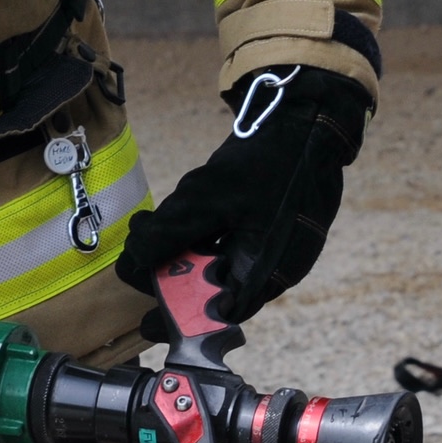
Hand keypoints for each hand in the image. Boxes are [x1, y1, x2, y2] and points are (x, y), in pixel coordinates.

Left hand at [114, 65, 370, 327]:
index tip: (146, 320)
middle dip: (173, 280)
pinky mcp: (271, 228)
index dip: (179, 318)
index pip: (216, 315)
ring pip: (219, 265)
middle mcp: (273, 269)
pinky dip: (201, 238)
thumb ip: (168, 234)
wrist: (308, 122)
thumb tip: (133, 263)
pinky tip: (175, 220)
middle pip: (215, 291)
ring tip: (147, 232)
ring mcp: (275, 248)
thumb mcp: (206, 198)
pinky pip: (230, 244)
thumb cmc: (265, 163)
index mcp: (265, 273)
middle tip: (137, 264)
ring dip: (182, 255)